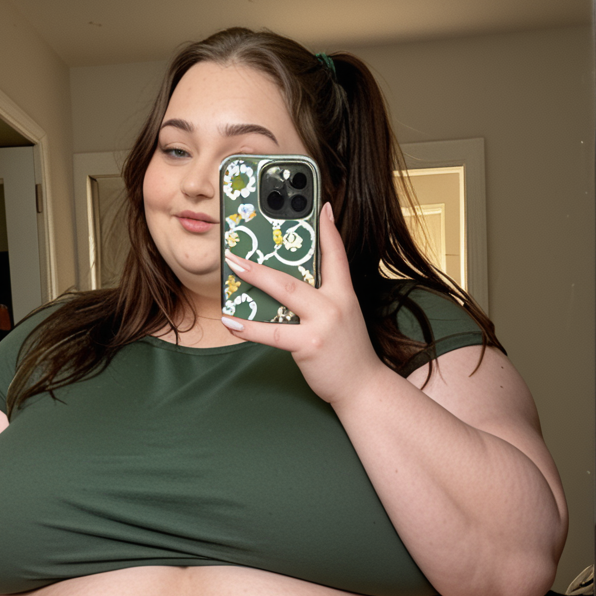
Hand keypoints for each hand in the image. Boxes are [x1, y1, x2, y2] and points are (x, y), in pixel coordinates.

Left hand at [221, 202, 383, 406]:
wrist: (363, 388)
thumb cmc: (348, 354)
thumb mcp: (343, 318)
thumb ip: (322, 300)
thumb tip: (289, 289)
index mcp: (344, 294)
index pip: (336, 255)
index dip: (328, 230)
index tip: (321, 207)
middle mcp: (335, 304)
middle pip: (296, 273)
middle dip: (266, 260)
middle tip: (240, 249)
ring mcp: (322, 323)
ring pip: (283, 294)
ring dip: (254, 281)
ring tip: (232, 270)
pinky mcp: (309, 344)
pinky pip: (272, 333)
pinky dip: (249, 327)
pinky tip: (232, 322)